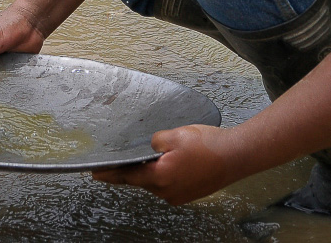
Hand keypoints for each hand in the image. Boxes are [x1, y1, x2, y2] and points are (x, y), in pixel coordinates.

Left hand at [92, 124, 237, 204]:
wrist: (236, 156)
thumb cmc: (208, 145)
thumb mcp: (175, 135)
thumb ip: (154, 141)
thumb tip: (150, 147)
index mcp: (159, 176)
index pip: (126, 175)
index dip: (109, 173)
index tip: (94, 173)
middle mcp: (166, 191)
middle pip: (140, 180)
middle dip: (130, 169)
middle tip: (116, 162)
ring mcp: (177, 195)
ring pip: (155, 182)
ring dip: (150, 170)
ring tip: (152, 156)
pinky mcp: (187, 194)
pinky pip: (168, 184)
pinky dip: (164, 174)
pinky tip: (171, 162)